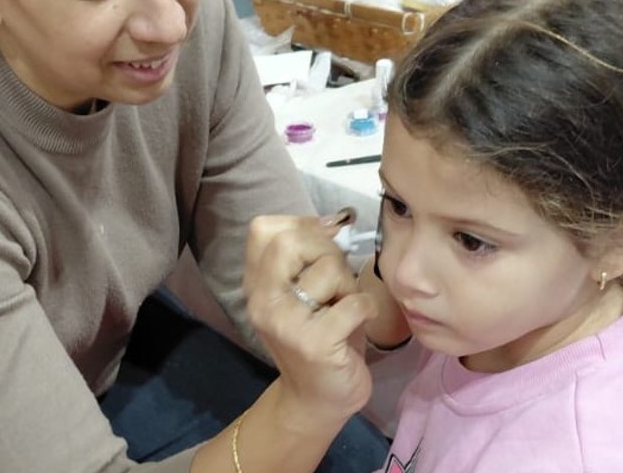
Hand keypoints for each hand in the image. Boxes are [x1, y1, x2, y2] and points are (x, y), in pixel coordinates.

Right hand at [243, 213, 376, 430]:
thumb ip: (308, 259)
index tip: (321, 245)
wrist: (316, 401)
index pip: (263, 229)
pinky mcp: (314, 344)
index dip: (300, 225)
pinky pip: (354, 303)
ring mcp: (285, 323)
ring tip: (344, 307)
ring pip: (329, 270)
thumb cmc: (319, 338)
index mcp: (256, 284)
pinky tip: (360, 320)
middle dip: (327, 251)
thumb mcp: (303, 294)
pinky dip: (366, 307)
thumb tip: (336, 221)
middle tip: (337, 279)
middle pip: (291, 241)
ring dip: (349, 284)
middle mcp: (262, 301)